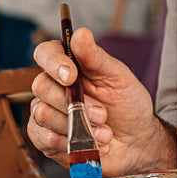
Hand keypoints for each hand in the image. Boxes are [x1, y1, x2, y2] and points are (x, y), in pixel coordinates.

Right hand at [28, 26, 176, 175]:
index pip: (45, 53)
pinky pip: (44, 139)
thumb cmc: (127, 104)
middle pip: (40, 85)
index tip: (71, 76)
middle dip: (73, 104)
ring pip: (42, 114)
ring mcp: (47, 112)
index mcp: (69, 64)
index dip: (54, 63)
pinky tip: (91, 144)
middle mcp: (54, 86)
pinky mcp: (46, 138)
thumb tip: (81, 33)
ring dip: (76, 126)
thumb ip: (96, 57)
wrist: (136, 141)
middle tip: (102, 114)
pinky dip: (70, 143)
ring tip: (104, 133)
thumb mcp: (118, 77)